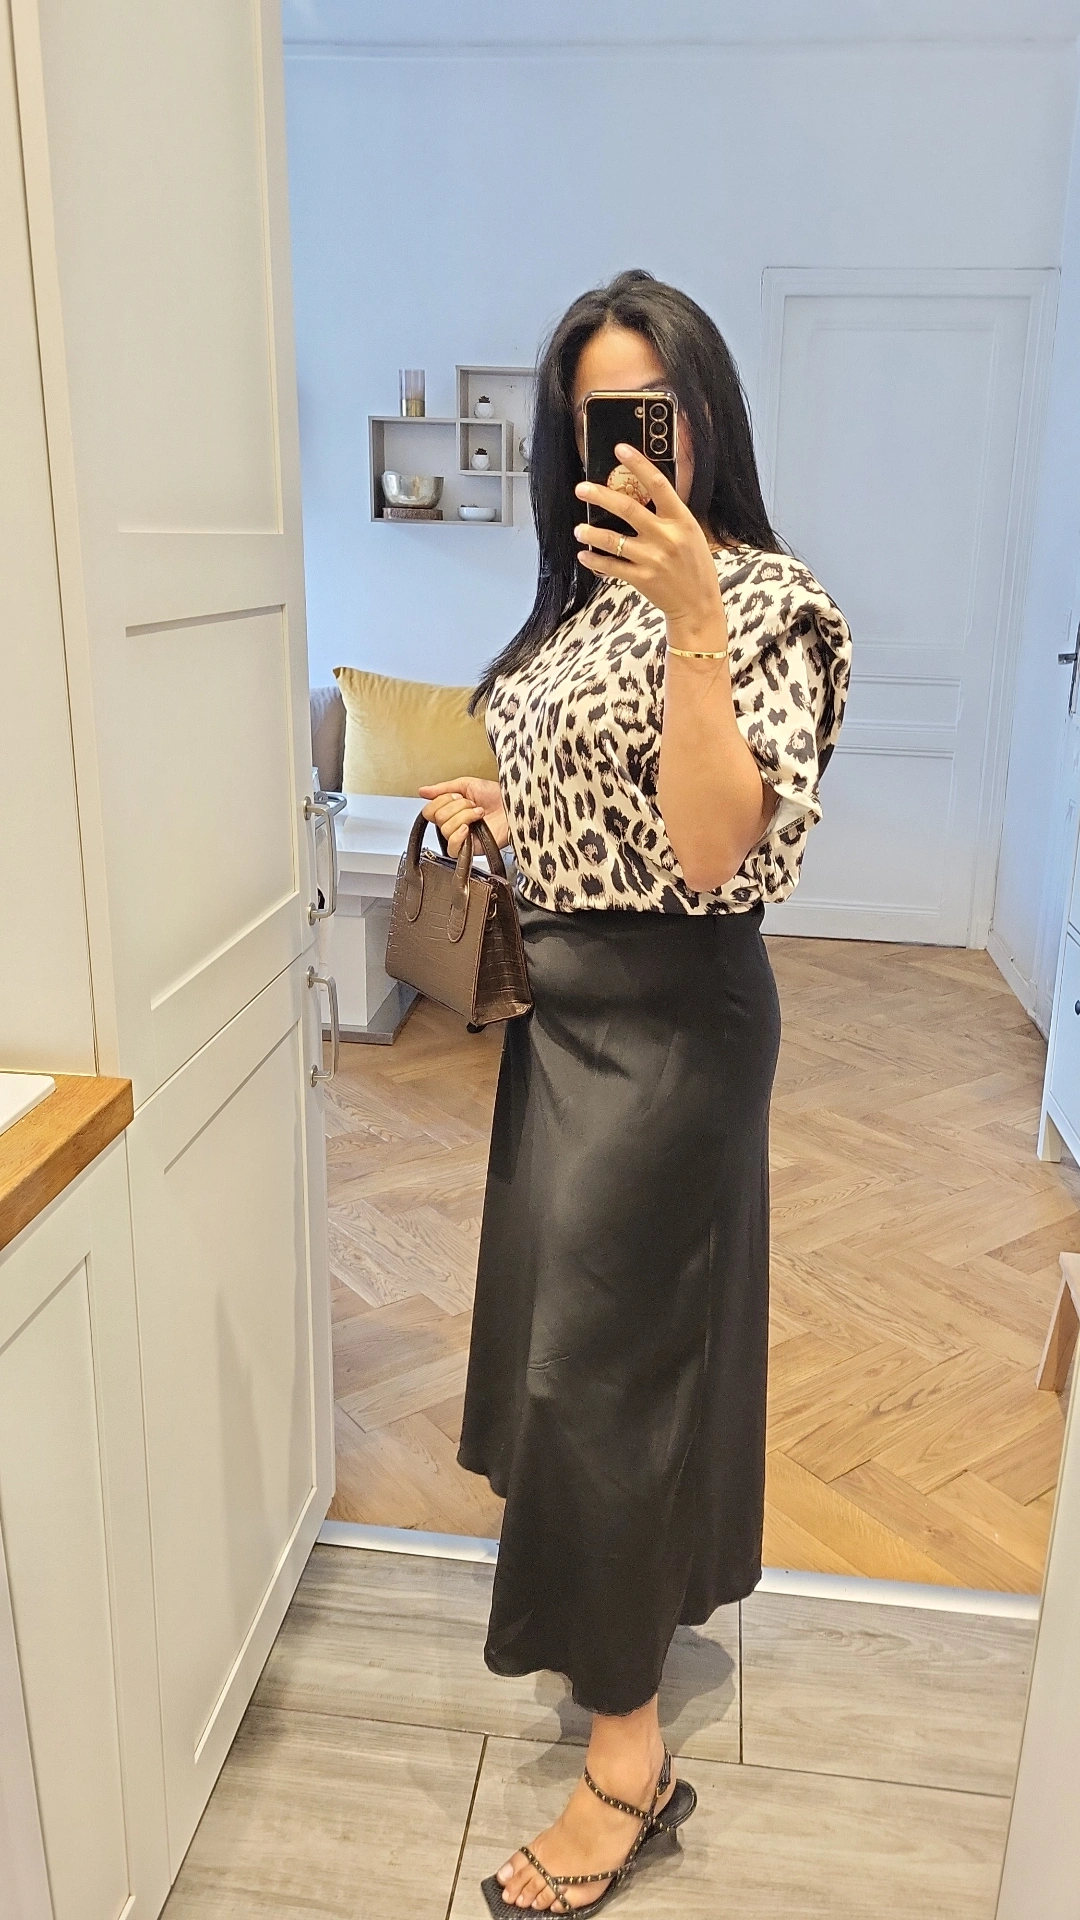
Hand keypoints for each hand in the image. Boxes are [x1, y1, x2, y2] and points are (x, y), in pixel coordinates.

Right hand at [418, 776, 508, 855]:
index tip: (459, 795)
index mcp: (450, 810)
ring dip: (465, 816)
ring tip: (479, 814)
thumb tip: (423, 791)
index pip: (429, 810)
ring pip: (446, 829)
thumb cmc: (497, 796)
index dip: (442, 800)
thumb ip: (442, 788)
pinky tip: (469, 828)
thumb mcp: (466, 784)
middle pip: (438, 818)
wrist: (514, 806)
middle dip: (458, 806)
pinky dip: (459, 835)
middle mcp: (453, 824)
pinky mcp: (469, 850)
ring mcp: (461, 837)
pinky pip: (452, 848)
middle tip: (473, 804)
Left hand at [574, 443, 726, 644]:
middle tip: (581, 488)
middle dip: (600, 496)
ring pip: (612, 540)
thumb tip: (643, 491)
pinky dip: (594, 560)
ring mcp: (653, 559)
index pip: (658, 484)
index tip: (620, 449)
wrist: (698, 605)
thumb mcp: (691, 533)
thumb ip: (670, 515)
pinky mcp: (642, 579)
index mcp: (682, 520)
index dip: (638, 464)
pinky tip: (584, 555)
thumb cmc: (694, 566)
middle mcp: (667, 537)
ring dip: (591, 532)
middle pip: (627, 508)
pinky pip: (611, 566)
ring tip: (579, 529)